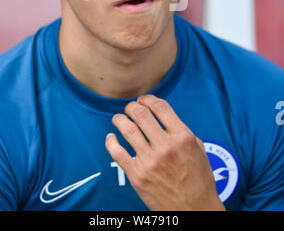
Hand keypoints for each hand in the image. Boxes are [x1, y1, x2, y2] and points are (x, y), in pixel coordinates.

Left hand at [105, 94, 224, 210]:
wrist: (194, 210)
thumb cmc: (198, 180)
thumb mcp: (198, 149)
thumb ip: (181, 130)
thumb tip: (163, 115)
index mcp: (182, 137)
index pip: (160, 106)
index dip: (148, 99)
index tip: (143, 101)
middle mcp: (166, 146)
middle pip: (140, 114)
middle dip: (132, 107)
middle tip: (130, 109)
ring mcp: (150, 161)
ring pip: (127, 129)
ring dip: (119, 119)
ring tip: (118, 119)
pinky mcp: (137, 176)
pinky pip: (117, 152)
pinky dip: (111, 141)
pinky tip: (112, 138)